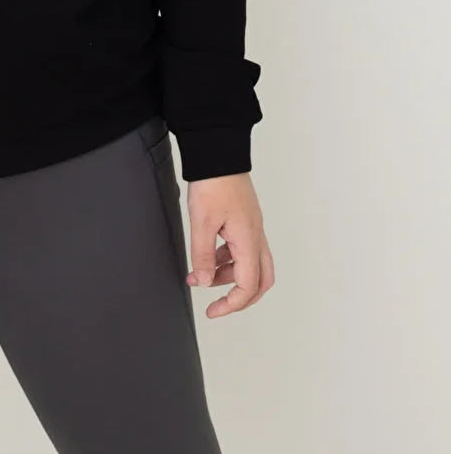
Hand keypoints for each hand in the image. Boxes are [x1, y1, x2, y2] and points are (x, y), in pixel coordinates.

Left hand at [184, 172, 274, 317]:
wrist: (219, 152)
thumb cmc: (214, 182)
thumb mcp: (201, 222)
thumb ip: (203, 256)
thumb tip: (205, 282)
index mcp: (249, 240)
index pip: (248, 285)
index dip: (232, 304)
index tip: (213, 311)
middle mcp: (256, 236)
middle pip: (260, 281)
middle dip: (240, 298)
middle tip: (218, 305)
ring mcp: (252, 227)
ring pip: (251, 264)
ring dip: (229, 276)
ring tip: (201, 275)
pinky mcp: (245, 219)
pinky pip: (243, 248)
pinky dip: (228, 259)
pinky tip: (209, 255)